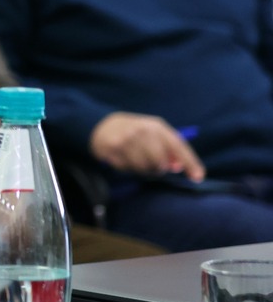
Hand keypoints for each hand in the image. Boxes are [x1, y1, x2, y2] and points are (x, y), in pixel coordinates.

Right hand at [90, 113, 204, 180]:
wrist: (102, 125)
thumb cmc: (135, 132)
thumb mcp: (154, 134)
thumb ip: (169, 149)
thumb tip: (178, 166)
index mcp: (157, 126)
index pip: (178, 146)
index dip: (190, 162)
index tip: (198, 177)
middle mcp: (142, 131)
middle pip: (159, 161)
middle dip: (159, 168)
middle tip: (154, 167)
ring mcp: (125, 139)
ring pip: (142, 167)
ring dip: (142, 169)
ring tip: (137, 161)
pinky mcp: (111, 148)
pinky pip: (126, 168)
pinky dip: (127, 168)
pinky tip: (124, 159)